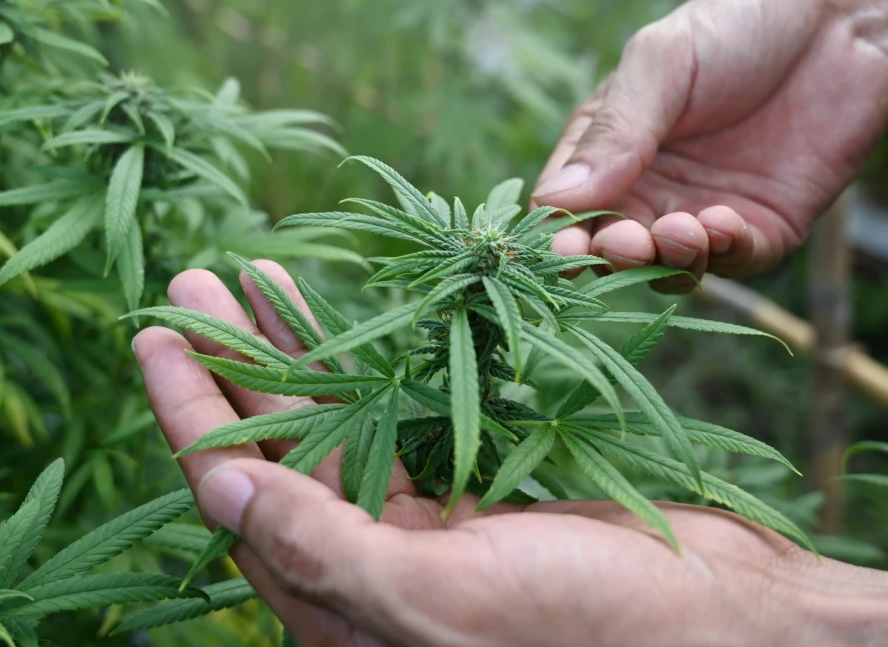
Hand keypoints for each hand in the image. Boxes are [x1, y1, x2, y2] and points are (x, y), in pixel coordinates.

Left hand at [133, 261, 887, 645]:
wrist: (732, 621)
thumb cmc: (597, 624)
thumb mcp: (451, 599)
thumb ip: (328, 552)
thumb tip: (219, 486)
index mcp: (346, 610)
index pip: (240, 498)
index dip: (193, 415)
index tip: (155, 335)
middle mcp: (372, 571)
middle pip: (279, 450)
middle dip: (235, 363)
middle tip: (196, 280)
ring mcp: (424, 533)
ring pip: (336, 424)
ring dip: (298, 350)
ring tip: (259, 276)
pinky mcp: (474, 500)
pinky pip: (400, 419)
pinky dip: (374, 362)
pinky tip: (358, 316)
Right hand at [532, 0, 887, 290]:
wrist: (848, 24)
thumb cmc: (740, 27)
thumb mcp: (661, 62)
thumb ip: (614, 130)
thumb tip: (556, 199)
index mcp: (610, 147)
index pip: (566, 204)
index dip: (560, 231)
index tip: (565, 245)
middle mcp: (650, 188)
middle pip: (612, 246)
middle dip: (613, 254)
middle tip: (625, 241)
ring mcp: (704, 212)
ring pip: (668, 267)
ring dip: (667, 261)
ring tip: (682, 231)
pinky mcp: (763, 230)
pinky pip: (732, 261)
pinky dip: (721, 254)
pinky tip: (721, 224)